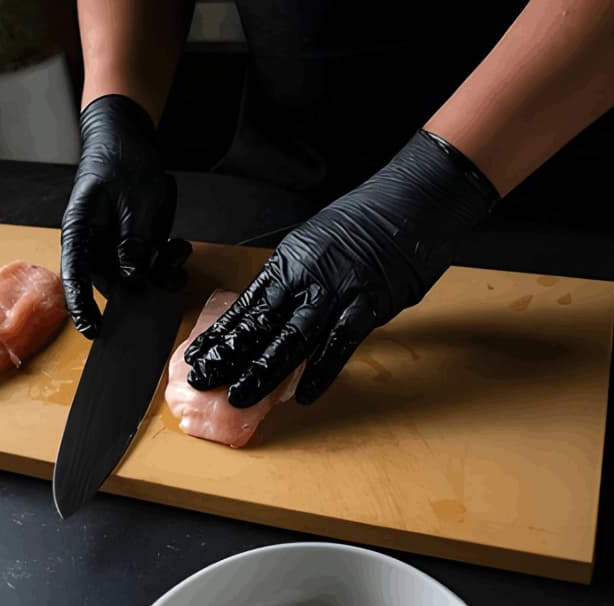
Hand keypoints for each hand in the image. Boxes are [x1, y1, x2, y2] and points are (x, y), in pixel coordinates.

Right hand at [61, 94, 185, 337]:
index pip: (74, 276)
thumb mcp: (133, 201)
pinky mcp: (139, 242)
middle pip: (113, 282)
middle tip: (164, 281)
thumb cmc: (120, 162)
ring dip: (160, 273)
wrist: (129, 138)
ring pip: (137, 276)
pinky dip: (169, 261)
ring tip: (176, 252)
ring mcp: (118, 245)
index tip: (92, 330)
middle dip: (140, 289)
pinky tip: (179, 246)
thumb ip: (133, 240)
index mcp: (80, 234)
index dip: (80, 306)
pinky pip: (152, 264)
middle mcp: (96, 245)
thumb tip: (133, 274)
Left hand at [184, 130, 499, 406]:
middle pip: (259, 324)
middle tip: (203, 380)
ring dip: (263, 371)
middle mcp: (306, 276)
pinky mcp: (368, 306)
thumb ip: (298, 277)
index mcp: (290, 260)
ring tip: (240, 396)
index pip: (247, 304)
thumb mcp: (319, 242)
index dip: (221, 333)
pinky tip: (304, 396)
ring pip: (291, 339)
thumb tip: (279, 311)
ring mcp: (336, 292)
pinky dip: (320, 372)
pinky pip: (338, 345)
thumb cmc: (370, 220)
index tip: (199, 354)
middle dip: (229, 357)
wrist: (414, 201)